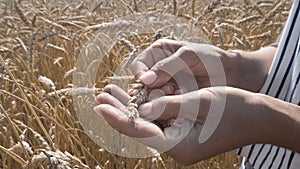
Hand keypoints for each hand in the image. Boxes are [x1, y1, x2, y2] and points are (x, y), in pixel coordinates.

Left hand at [94, 84, 265, 164]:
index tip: (101, 106)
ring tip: (112, 92)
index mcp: (179, 146)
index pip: (140, 131)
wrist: (257, 117)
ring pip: (147, 123)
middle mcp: (176, 147)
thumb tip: (141, 110)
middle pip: (140, 128)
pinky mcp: (183, 133)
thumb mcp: (199, 103)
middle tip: (101, 95)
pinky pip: (159, 121)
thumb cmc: (233, 109)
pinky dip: (146, 108)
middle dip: (120, 110)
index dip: (118, 117)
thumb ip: (168, 106)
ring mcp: (180, 141)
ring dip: (131, 107)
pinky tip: (136, 96)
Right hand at [131, 39, 275, 92]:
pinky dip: (166, 105)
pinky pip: (162, 104)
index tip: (146, 83)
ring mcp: (165, 86)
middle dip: (149, 89)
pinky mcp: (172, 99)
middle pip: (141, 84)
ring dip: (158, 98)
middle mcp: (158, 70)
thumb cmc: (210, 59)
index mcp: (158, 53)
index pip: (139, 65)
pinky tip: (178, 101)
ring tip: (175, 94)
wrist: (230, 75)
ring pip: (150, 96)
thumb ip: (166, 66)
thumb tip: (143, 80)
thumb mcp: (188, 57)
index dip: (140, 75)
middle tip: (165, 92)